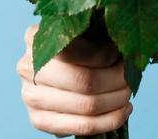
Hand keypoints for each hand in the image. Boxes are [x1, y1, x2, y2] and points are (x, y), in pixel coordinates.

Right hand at [16, 23, 133, 135]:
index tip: (118, 54)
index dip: (102, 55)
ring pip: (85, 106)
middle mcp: (27, 66)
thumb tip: (128, 47)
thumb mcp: (84, 29)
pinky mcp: (37, 120)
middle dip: (116, 80)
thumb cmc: (79, 44)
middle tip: (130, 77)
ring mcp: (29, 95)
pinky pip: (80, 127)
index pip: (73, 50)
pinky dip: (109, 121)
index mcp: (35, 36)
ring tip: (128, 93)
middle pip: (84, 81)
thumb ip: (100, 31)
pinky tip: (123, 111)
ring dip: (116, 100)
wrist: (56, 71)